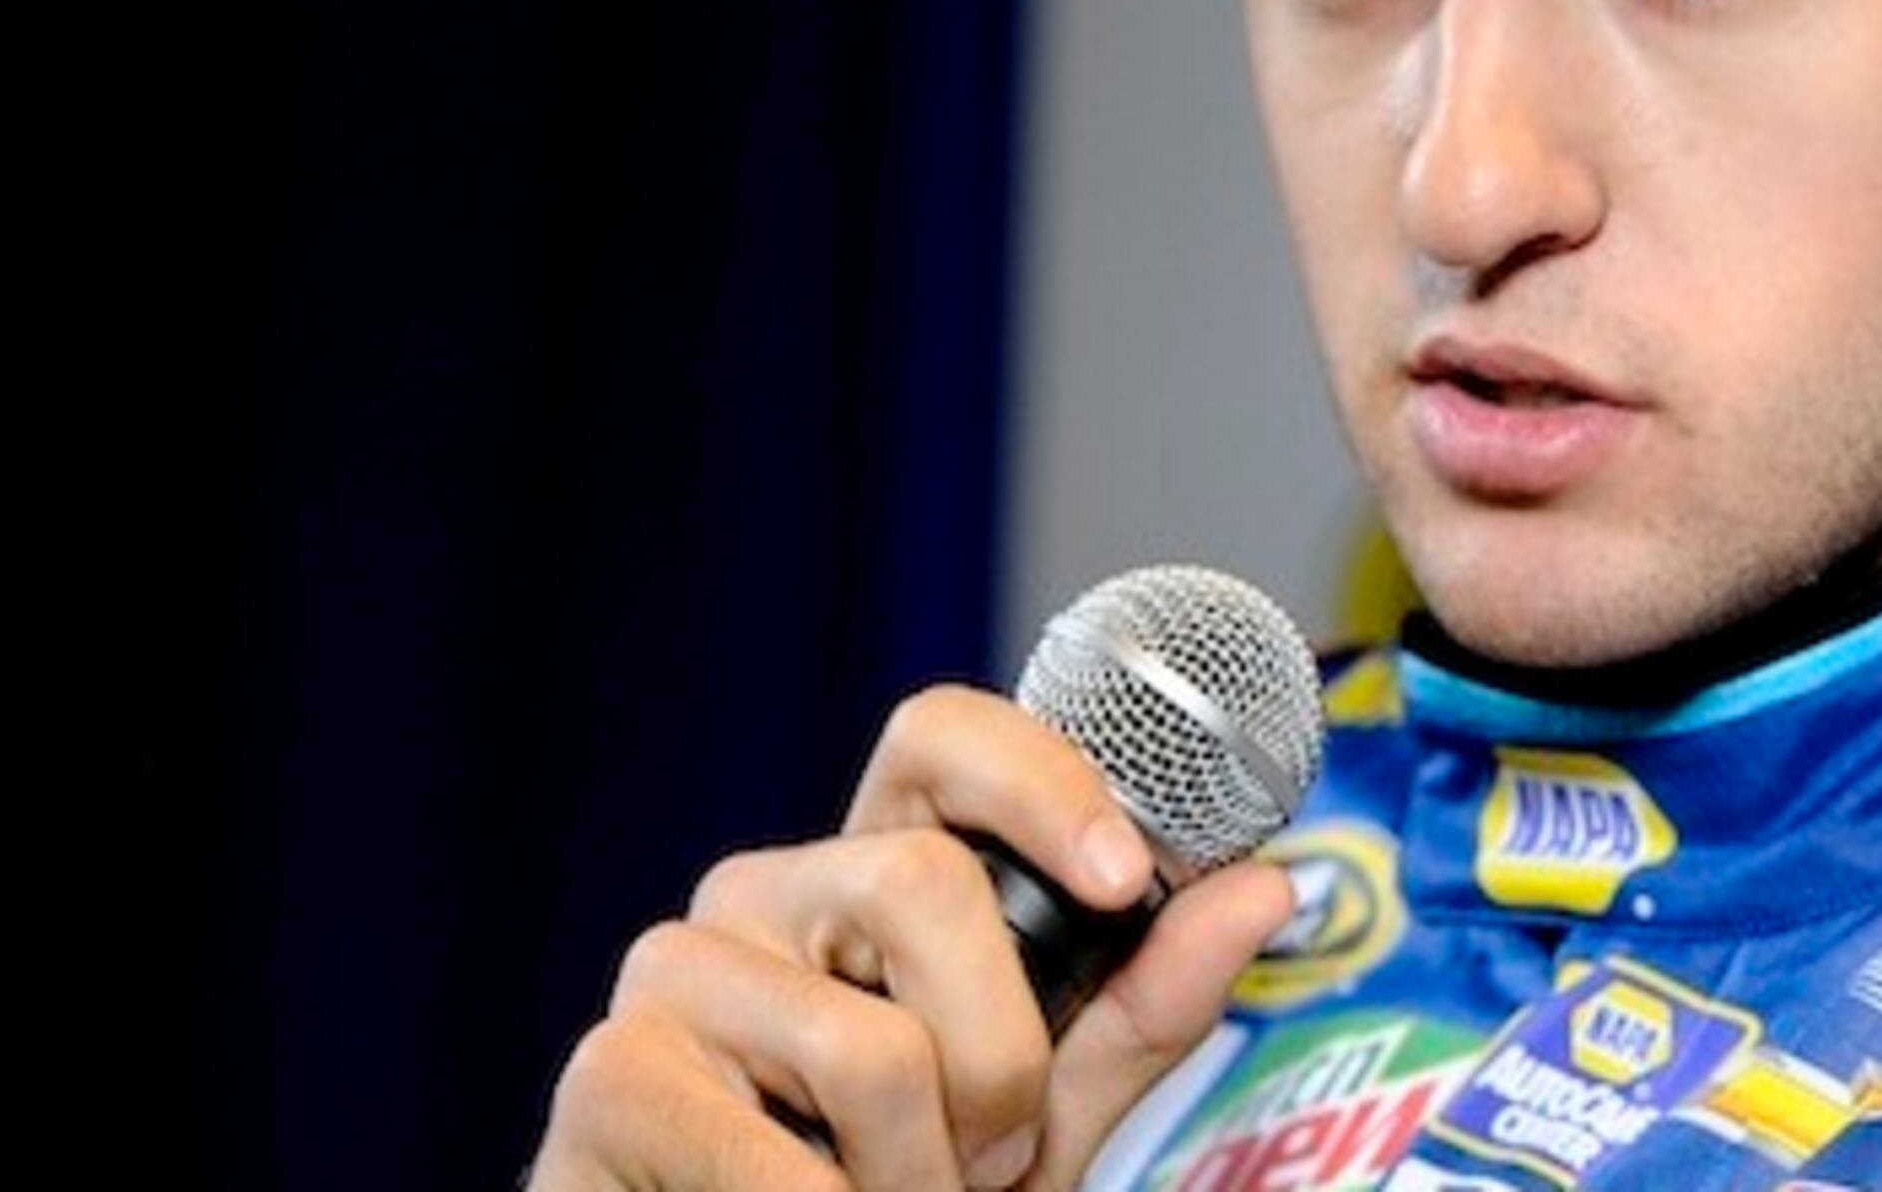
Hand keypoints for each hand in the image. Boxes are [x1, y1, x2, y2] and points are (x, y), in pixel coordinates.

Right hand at [524, 683, 1297, 1191]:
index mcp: (866, 874)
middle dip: (1001, 1058)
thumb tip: (1270, 884)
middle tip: (986, 1160)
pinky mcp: (610, 1077)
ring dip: (921, 1175)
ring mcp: (672, 974)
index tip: (1121, 875)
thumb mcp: (1046, 1109)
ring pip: (871, 1048)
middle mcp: (761, 893)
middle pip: (922, 884)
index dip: (1037, 776)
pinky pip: (775, 1158)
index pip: (940, 734)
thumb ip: (1141, 1003)